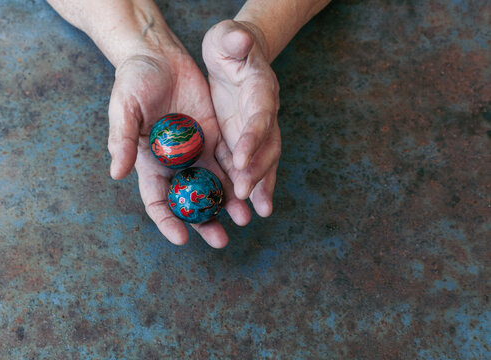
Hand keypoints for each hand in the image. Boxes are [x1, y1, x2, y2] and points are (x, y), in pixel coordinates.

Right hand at [108, 44, 250, 247]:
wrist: (158, 55)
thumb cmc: (133, 81)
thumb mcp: (123, 108)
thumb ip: (121, 140)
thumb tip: (117, 173)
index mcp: (149, 163)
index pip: (157, 200)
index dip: (167, 221)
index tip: (180, 238)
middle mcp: (175, 162)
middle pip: (190, 200)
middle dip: (205, 222)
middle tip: (221, 240)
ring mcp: (197, 150)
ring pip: (214, 184)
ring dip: (228, 203)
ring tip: (244, 218)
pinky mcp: (215, 134)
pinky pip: (229, 158)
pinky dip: (240, 174)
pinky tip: (251, 187)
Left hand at [202, 20, 280, 217]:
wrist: (237, 53)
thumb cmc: (230, 43)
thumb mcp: (229, 36)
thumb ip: (235, 40)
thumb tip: (240, 38)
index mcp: (260, 88)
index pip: (259, 115)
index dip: (252, 137)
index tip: (240, 160)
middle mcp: (263, 113)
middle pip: (267, 146)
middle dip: (259, 172)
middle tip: (248, 196)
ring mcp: (255, 128)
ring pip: (263, 160)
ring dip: (261, 186)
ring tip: (259, 212)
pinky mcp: (243, 137)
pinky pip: (248, 163)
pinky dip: (250, 183)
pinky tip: (243, 205)